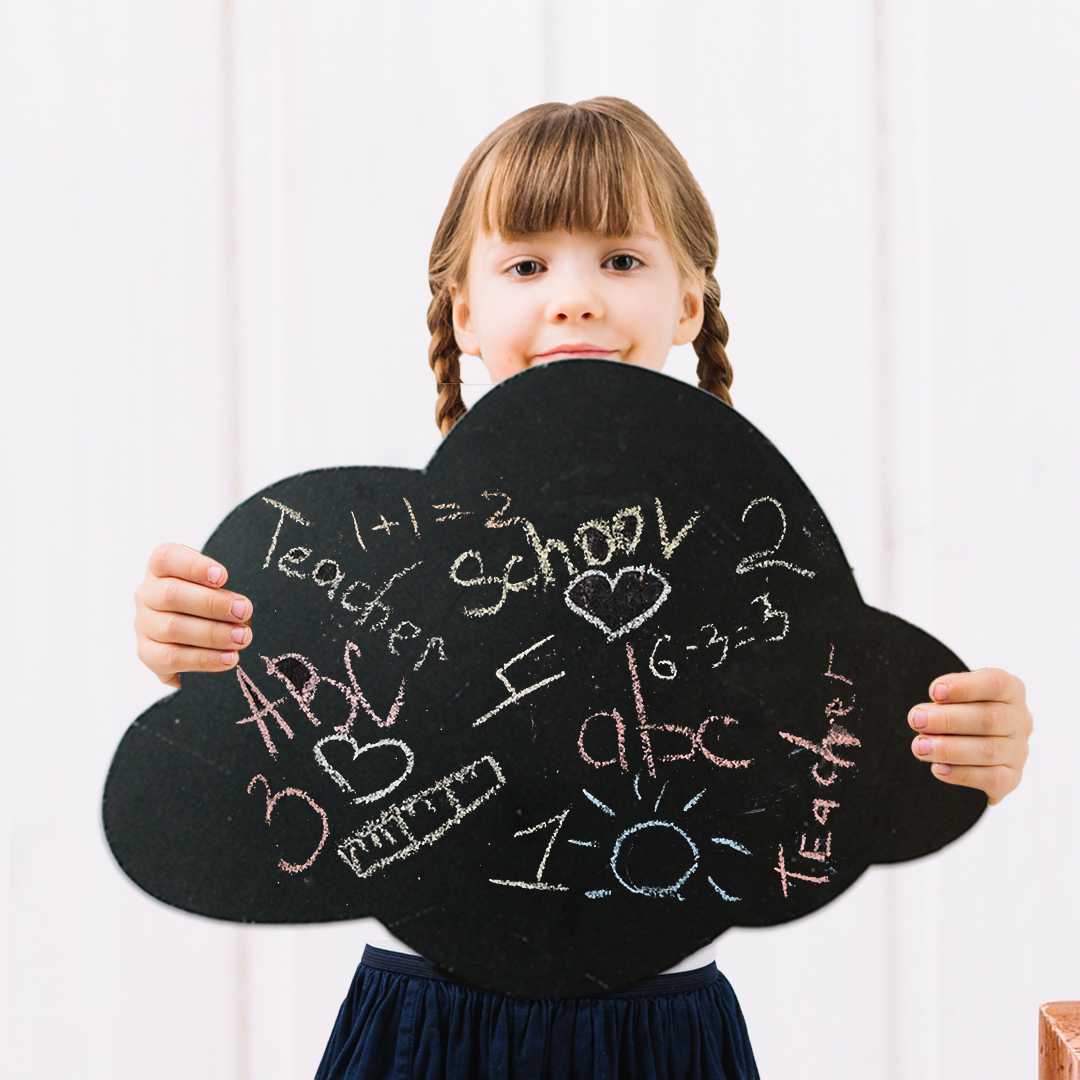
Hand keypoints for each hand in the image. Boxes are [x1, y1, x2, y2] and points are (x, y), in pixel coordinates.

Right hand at [134, 543, 252, 687]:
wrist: (196, 639)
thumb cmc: (210, 604)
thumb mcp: (215, 589)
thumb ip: (222, 591)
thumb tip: (242, 607)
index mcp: (160, 570)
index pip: (166, 558)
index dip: (193, 566)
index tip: (223, 576)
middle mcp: (147, 595)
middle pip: (172, 594)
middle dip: (213, 604)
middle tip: (244, 611)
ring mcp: (144, 625)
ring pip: (173, 627)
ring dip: (213, 633)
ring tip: (242, 637)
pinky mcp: (148, 654)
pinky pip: (172, 658)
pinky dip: (204, 659)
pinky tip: (228, 658)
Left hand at [908, 668, 1031, 804]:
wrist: (967, 743)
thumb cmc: (957, 711)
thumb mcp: (953, 697)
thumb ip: (943, 702)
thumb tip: (922, 716)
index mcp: (1011, 691)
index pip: (996, 683)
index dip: (965, 687)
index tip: (935, 692)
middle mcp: (1020, 720)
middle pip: (989, 718)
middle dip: (947, 720)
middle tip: (916, 720)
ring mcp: (1018, 751)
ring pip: (988, 751)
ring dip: (949, 749)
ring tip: (920, 747)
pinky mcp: (1011, 778)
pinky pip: (992, 779)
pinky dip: (962, 774)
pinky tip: (938, 769)